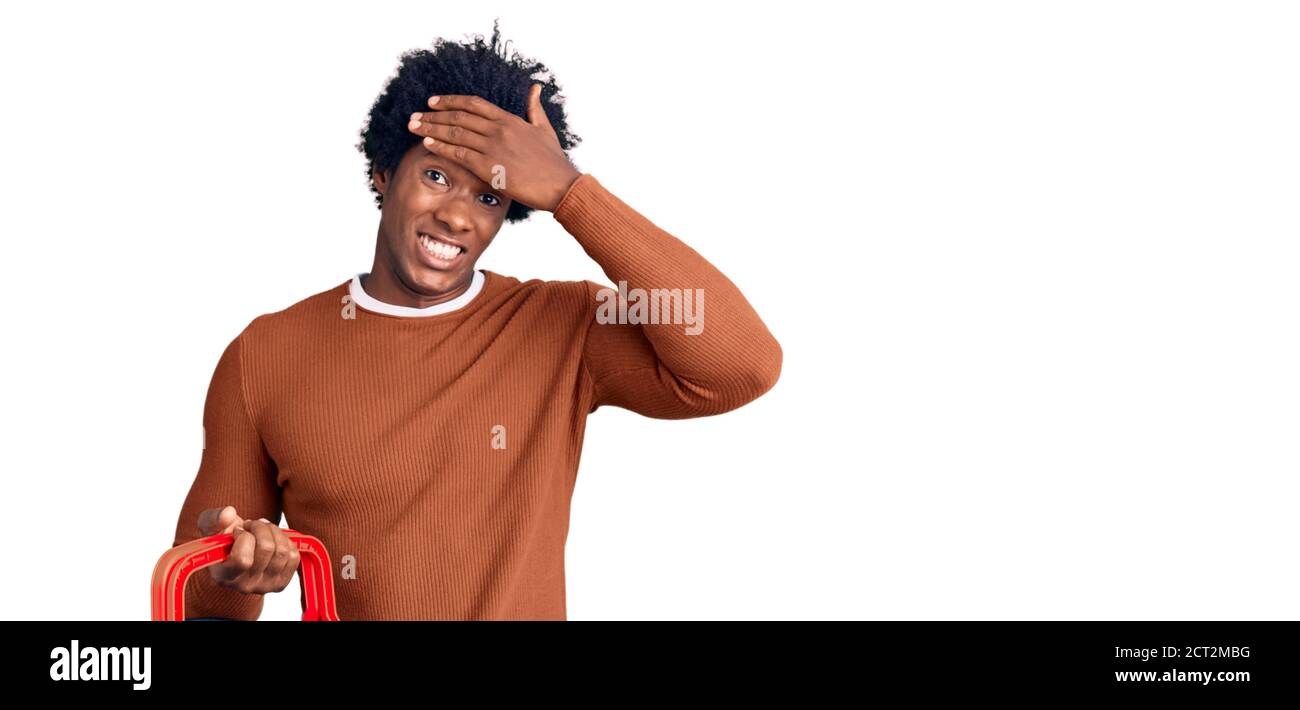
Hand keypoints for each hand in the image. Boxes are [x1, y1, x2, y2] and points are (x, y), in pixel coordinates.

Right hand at [195, 505, 299, 594]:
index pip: (243, 560)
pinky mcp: (282, 582)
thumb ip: (214, 518)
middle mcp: (246, 585)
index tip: (238, 530)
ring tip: (263, 530)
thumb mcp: (211, 526)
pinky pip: (294, 556)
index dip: (244, 537)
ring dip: (274, 532)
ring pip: (282, 551)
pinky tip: (273, 539)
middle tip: (252, 525)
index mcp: (224, 576)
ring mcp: (266, 585)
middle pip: (266, 549)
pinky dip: (286, 542)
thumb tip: (229, 513)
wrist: (238, 551)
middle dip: (260, 528)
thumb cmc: (223, 539)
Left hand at [407, 84, 580, 211]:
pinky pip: (458, 153)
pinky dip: (441, 146)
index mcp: (510, 119)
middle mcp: (498, 129)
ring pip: (455, 133)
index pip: (473, 104)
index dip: (450, 101)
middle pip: (458, 116)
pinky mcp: (489, 167)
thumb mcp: (545, 129)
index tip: (433, 102)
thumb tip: (535, 88)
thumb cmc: (554, 162)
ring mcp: (493, 147)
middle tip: (414, 115)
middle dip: (433, 115)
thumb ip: (535, 108)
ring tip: (413, 126)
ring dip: (430, 128)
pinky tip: (427, 143)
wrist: (560, 185)